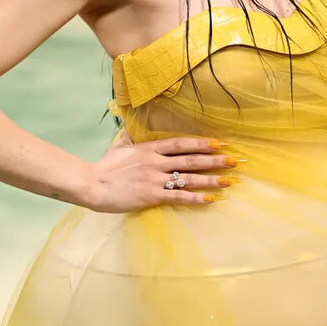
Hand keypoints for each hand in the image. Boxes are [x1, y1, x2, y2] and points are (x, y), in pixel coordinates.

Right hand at [85, 133, 239, 212]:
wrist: (92, 184)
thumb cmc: (104, 166)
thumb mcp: (119, 145)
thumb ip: (130, 137)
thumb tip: (132, 126)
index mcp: (149, 148)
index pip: (180, 143)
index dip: (200, 143)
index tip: (217, 143)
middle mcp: (156, 162)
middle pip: (191, 159)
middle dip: (214, 160)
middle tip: (234, 160)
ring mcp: (155, 179)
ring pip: (189, 178)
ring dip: (211, 179)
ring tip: (229, 180)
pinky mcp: (152, 195)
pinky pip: (178, 196)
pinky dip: (195, 198)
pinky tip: (210, 199)